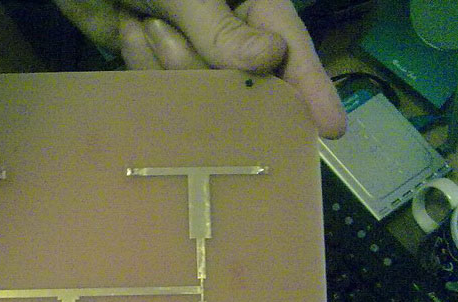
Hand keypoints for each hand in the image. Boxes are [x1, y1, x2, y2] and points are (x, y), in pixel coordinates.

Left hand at [54, 0, 345, 138]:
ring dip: (162, 59)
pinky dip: (140, 63)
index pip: (289, 47)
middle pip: (239, 81)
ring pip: (195, 91)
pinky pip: (160, 89)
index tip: (330, 128)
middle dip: (197, 66)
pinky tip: (128, 27)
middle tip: (160, 27)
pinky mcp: (156, 65)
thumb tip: (269, 60)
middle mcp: (228, 29)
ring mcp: (191, 50)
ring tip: (143, 18)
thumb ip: (221, 28)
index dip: (310, 87)